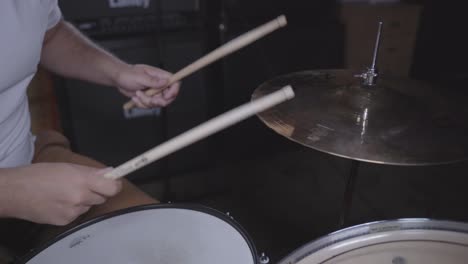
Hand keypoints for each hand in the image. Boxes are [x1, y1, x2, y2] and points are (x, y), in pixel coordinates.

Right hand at [1, 163, 121, 225]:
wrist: (14, 192)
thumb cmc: (38, 175)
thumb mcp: (67, 166)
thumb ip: (91, 171)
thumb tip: (110, 173)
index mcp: (81, 180)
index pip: (112, 188)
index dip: (115, 184)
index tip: (114, 182)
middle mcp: (79, 198)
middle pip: (102, 197)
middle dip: (96, 191)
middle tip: (81, 184)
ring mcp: (72, 212)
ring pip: (89, 206)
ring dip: (83, 200)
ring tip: (64, 193)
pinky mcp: (64, 222)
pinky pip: (77, 214)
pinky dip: (72, 209)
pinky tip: (58, 202)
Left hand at [115, 64, 179, 108]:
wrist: (119, 79)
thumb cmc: (128, 74)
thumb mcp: (140, 77)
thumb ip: (153, 81)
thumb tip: (165, 82)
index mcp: (160, 76)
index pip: (174, 83)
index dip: (174, 91)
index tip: (166, 96)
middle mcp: (160, 85)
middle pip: (169, 97)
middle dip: (158, 101)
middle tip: (149, 99)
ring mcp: (155, 92)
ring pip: (158, 104)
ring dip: (146, 101)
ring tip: (137, 94)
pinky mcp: (149, 98)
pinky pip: (150, 106)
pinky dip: (141, 104)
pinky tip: (135, 97)